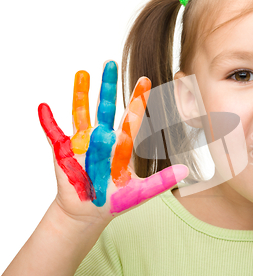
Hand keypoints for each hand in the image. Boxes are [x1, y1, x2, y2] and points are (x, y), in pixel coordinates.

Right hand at [38, 60, 188, 224]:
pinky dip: (48, 123)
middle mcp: (102, 137)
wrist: (90, 212)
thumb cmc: (115, 200)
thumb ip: (162, 181)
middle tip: (110, 63)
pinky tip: (43, 107)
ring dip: (81, 94)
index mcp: (121, 144)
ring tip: (82, 73)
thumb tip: (186, 172)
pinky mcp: (64, 152)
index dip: (138, 100)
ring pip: (81, 113)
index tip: (146, 80)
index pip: (132, 118)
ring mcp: (83, 142)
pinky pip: (54, 135)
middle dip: (108, 86)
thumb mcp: (140, 192)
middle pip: (106, 107)